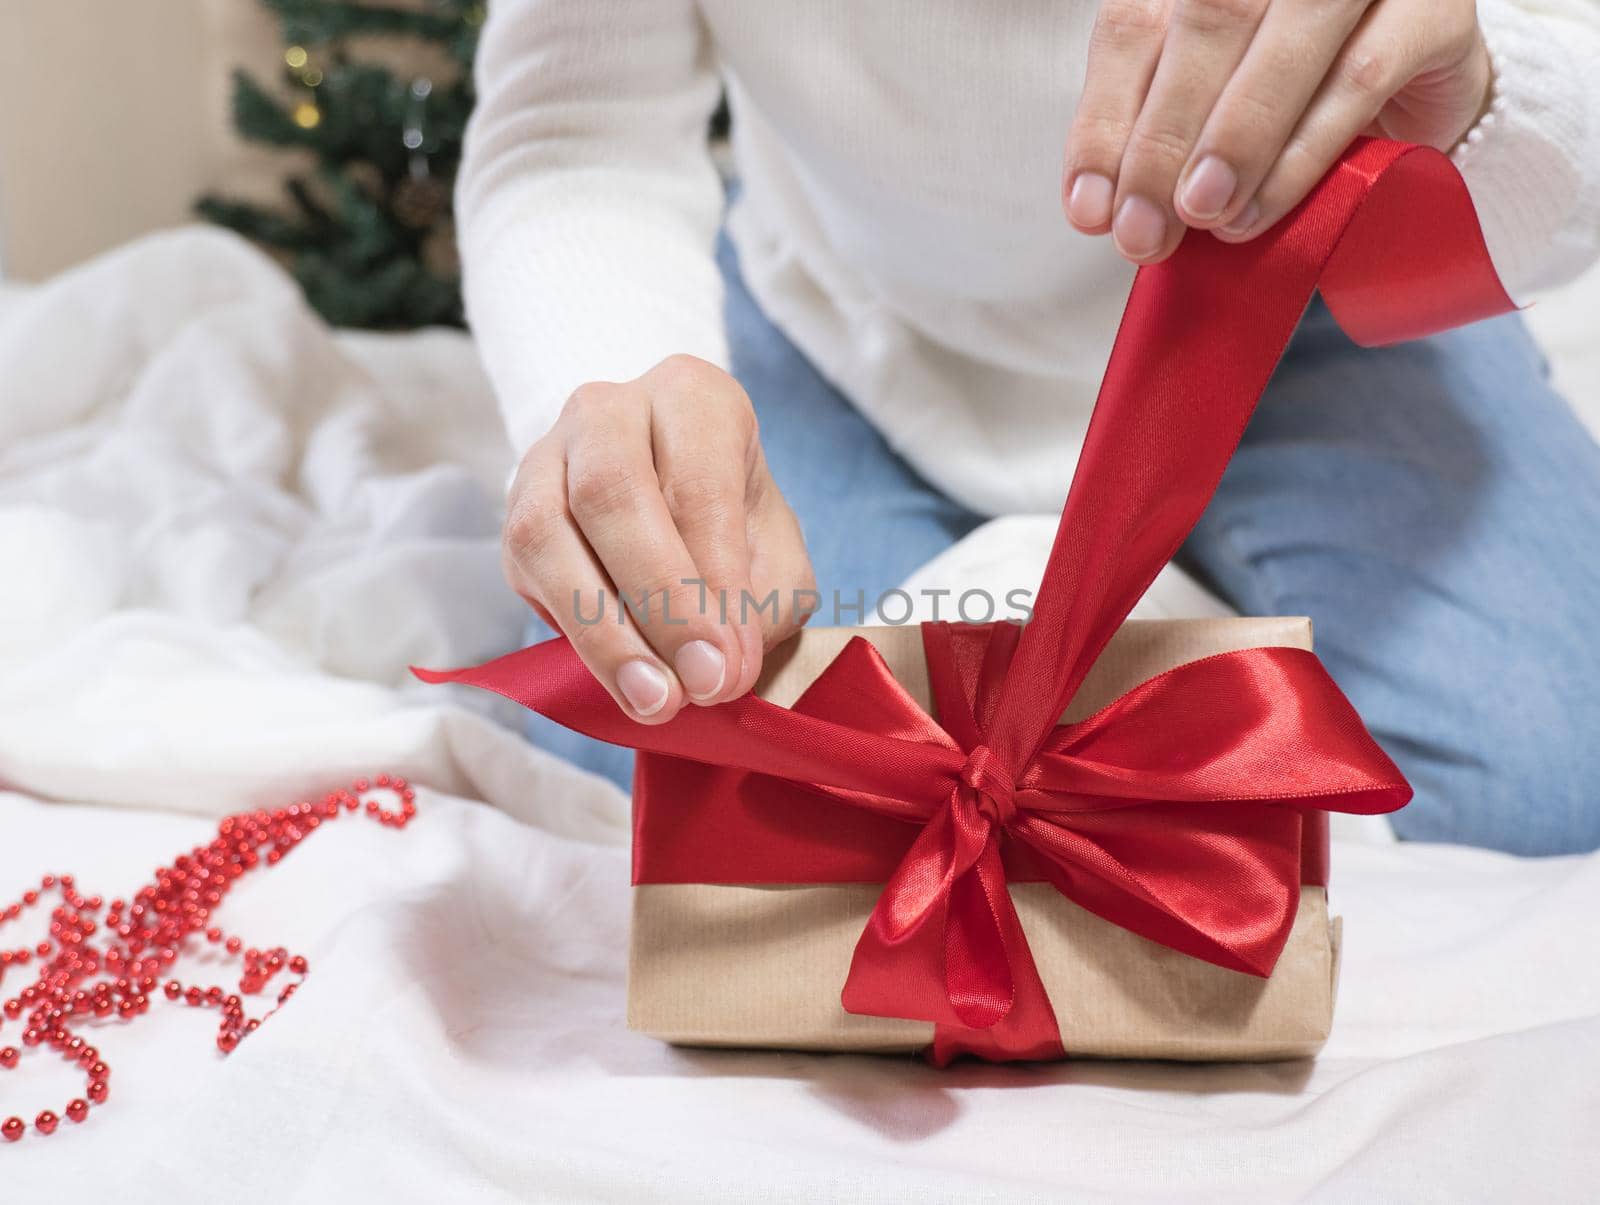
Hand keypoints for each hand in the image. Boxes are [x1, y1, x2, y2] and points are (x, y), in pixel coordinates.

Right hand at [503, 355, 814, 722]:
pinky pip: (529, 570)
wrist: (671, 503)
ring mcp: (549, 453)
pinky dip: (576, 633)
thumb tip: (717, 671)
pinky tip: (619, 677)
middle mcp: (611, 409)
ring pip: (548, 532)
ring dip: (602, 630)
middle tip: (697, 685)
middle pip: (613, 494)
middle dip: (658, 602)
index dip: (714, 581)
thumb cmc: (733, 526)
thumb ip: (762, 604)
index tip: (730, 664)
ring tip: (653, 699)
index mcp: (694, 399)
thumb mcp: (775, 554)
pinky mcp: (514, 510)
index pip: (698, 485)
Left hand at [1063, 0, 1493, 262]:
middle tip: (1142, 231)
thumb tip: (1098, 207)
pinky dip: (1298, 156)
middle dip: (1162, 142)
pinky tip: (1259, 209)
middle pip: (1205, 24)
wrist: (1416, 97)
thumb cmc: (1293, 105)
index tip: (1089, 210)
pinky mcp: (1430, 9)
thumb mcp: (1205, 118)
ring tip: (1202, 216)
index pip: (1134, 25)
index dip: (1105, 121)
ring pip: (1279, 47)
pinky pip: (1356, 82)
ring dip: (1232, 145)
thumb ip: (1152, 141)